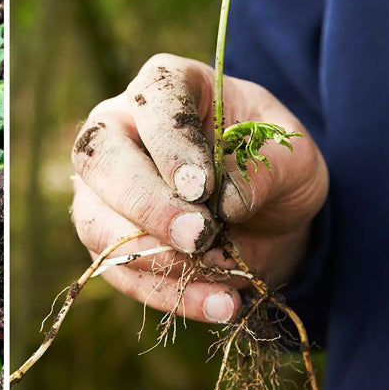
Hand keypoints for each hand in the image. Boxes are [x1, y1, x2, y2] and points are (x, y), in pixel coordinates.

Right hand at [71, 53, 328, 324]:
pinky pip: (121, 273)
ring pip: (97, 223)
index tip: (203, 187)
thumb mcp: (292, 157)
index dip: (172, 146)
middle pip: (101, 160)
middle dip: (149, 206)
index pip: (153, 103)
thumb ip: (264, 170)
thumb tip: (226, 202)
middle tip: (199, 238)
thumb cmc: (273, 161)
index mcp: (167, 85)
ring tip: (223, 284)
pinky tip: (219, 304)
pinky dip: (170, 295)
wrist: (271, 211)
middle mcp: (120, 128)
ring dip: (156, 260)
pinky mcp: (109, 239)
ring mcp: (105, 187)